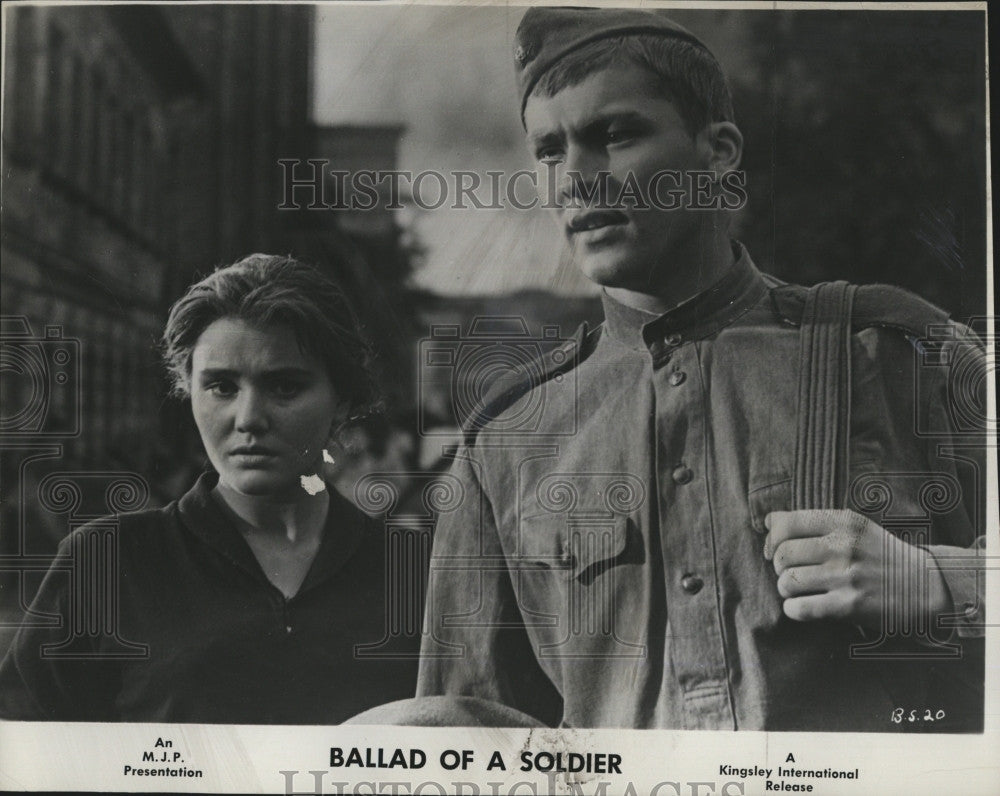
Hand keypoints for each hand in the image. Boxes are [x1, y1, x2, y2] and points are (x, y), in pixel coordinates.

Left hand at [763, 509, 949, 630]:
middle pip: (782, 553)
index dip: (771, 537)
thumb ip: (815, 523)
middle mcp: (843, 546)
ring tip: (798, 590)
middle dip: (779, 566)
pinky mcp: (848, 606)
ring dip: (786, 588)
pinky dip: (793, 609)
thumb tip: (768, 523)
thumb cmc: (881, 555)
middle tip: (790, 572)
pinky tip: (802, 606)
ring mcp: (846, 577)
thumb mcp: (856, 527)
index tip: (773, 548)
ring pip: (787, 581)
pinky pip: (799, 608)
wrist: (925, 587)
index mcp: (843, 522)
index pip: (786, 523)